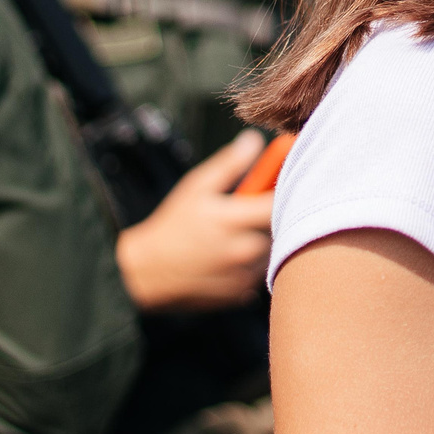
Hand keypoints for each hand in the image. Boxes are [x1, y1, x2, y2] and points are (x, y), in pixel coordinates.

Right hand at [117, 130, 274, 313]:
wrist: (147, 272)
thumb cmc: (172, 225)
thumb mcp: (196, 187)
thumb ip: (229, 164)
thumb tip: (254, 140)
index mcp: (233, 220)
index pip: (280, 202)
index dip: (286, 188)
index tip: (285, 180)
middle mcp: (243, 250)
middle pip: (281, 228)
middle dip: (273, 216)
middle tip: (256, 209)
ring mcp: (244, 275)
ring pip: (273, 251)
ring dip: (265, 239)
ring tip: (240, 232)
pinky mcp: (242, 293)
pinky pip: (262, 272)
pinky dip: (255, 261)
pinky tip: (234, 253)